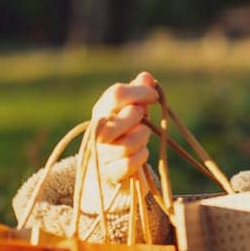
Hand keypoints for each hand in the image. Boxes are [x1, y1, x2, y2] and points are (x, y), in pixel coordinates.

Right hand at [80, 72, 159, 212]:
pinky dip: (140, 158)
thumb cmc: (122, 135)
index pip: (116, 94)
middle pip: (125, 117)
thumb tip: (146, 77)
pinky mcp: (109, 173)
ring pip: (129, 144)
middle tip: (143, 119)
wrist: (105, 171)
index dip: (139, 92)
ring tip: (141, 137)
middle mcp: (97, 132)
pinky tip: (140, 154)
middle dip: (140, 116)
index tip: (153, 95)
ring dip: (142, 139)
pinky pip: (130, 163)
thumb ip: (138, 95)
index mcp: (101, 112)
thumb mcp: (129, 113)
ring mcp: (101, 154)